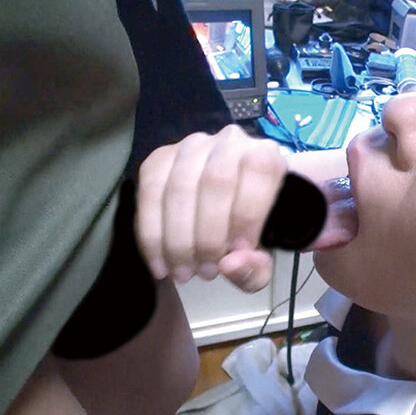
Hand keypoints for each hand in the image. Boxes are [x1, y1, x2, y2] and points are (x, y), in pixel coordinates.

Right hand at [135, 125, 286, 291]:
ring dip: (177, 239)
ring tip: (183, 273)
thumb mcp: (266, 253)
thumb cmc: (255, 227)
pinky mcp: (160, 158)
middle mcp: (230, 141)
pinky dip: (151, 235)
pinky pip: (149, 192)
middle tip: (207, 272)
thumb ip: (257, 265)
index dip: (247, 214)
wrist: (233, 204)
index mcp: (266, 154)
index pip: (259, 170)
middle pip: (216, 181)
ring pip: (179, 188)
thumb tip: (229, 265)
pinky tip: (159, 264)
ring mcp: (191, 146)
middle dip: (208, 235)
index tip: (240, 252)